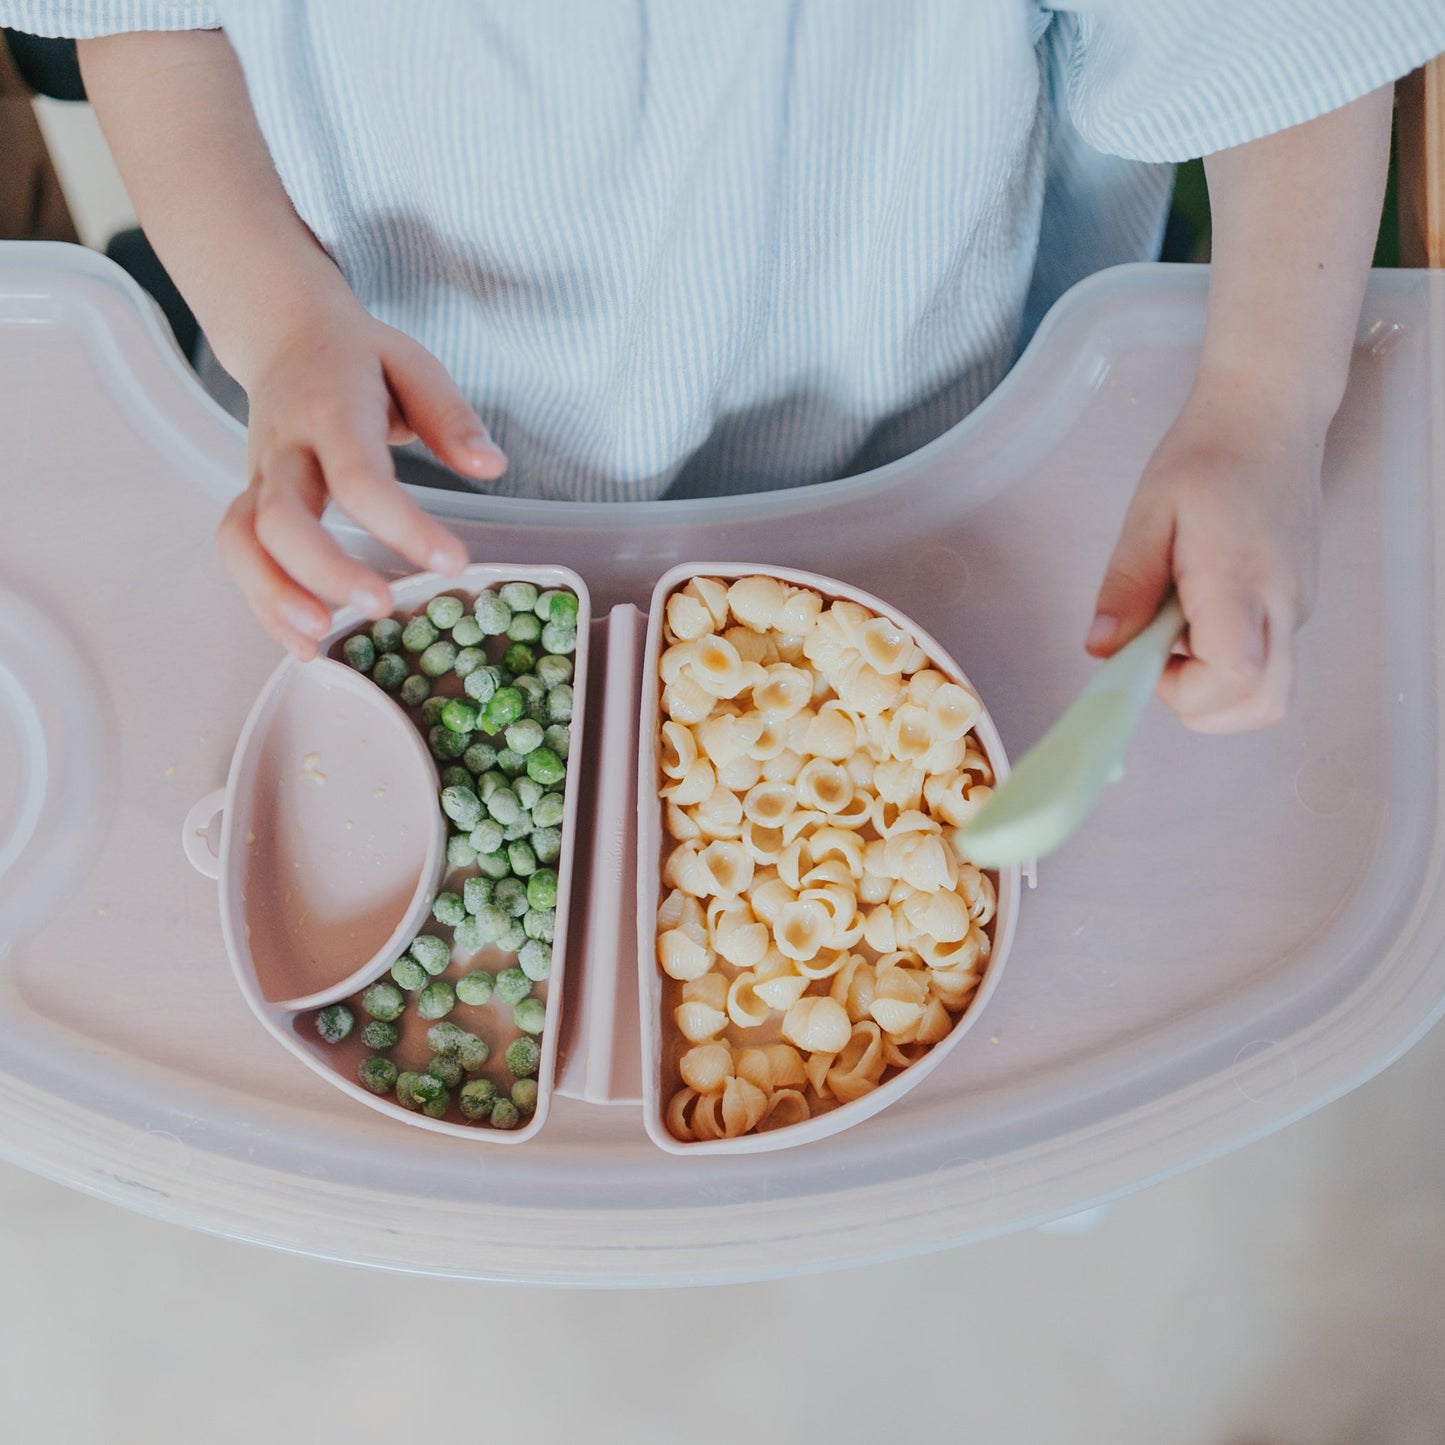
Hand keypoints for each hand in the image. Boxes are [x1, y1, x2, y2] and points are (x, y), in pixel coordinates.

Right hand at [217, 297, 507, 658]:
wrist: (284, 334)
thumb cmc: (359, 358)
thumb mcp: (412, 364)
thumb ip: (450, 416)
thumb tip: (491, 467)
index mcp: (330, 410)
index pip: (358, 475)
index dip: (402, 524)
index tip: (452, 562)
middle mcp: (284, 448)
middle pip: (282, 516)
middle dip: (327, 569)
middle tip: (381, 607)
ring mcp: (259, 476)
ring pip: (243, 540)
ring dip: (274, 595)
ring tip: (321, 638)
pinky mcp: (250, 501)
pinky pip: (239, 555)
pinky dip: (263, 605)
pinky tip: (303, 646)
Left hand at [1086, 384, 1321, 732]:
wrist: (1270, 415)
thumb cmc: (1207, 455)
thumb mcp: (1149, 513)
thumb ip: (1126, 586)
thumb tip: (1101, 649)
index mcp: (1242, 578)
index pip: (1232, 675)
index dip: (1182, 689)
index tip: (1145, 654)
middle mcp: (1284, 602)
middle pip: (1263, 703)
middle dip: (1202, 707)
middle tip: (1159, 657)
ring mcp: (1298, 607)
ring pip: (1270, 692)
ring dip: (1216, 690)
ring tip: (1178, 631)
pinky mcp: (1298, 605)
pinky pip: (1269, 661)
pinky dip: (1229, 664)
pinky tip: (1199, 613)